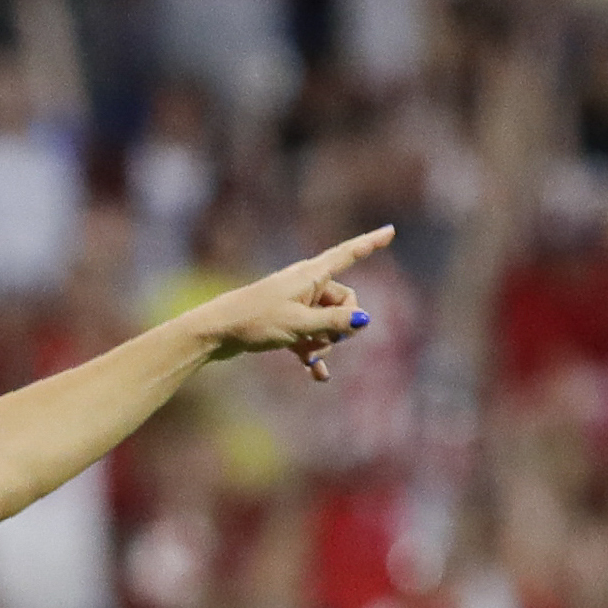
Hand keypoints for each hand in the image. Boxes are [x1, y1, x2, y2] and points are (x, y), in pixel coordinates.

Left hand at [192, 225, 395, 380]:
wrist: (216, 333)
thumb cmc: (255, 321)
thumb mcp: (300, 323)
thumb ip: (334, 321)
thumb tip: (364, 319)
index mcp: (310, 274)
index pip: (348, 253)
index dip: (370, 243)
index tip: (391, 231)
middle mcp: (304, 285)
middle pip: (343, 300)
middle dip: (340, 324)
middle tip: (324, 340)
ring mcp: (294, 304)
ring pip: (326, 322)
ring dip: (323, 342)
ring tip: (310, 357)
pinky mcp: (284, 322)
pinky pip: (309, 337)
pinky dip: (313, 354)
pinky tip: (319, 376)